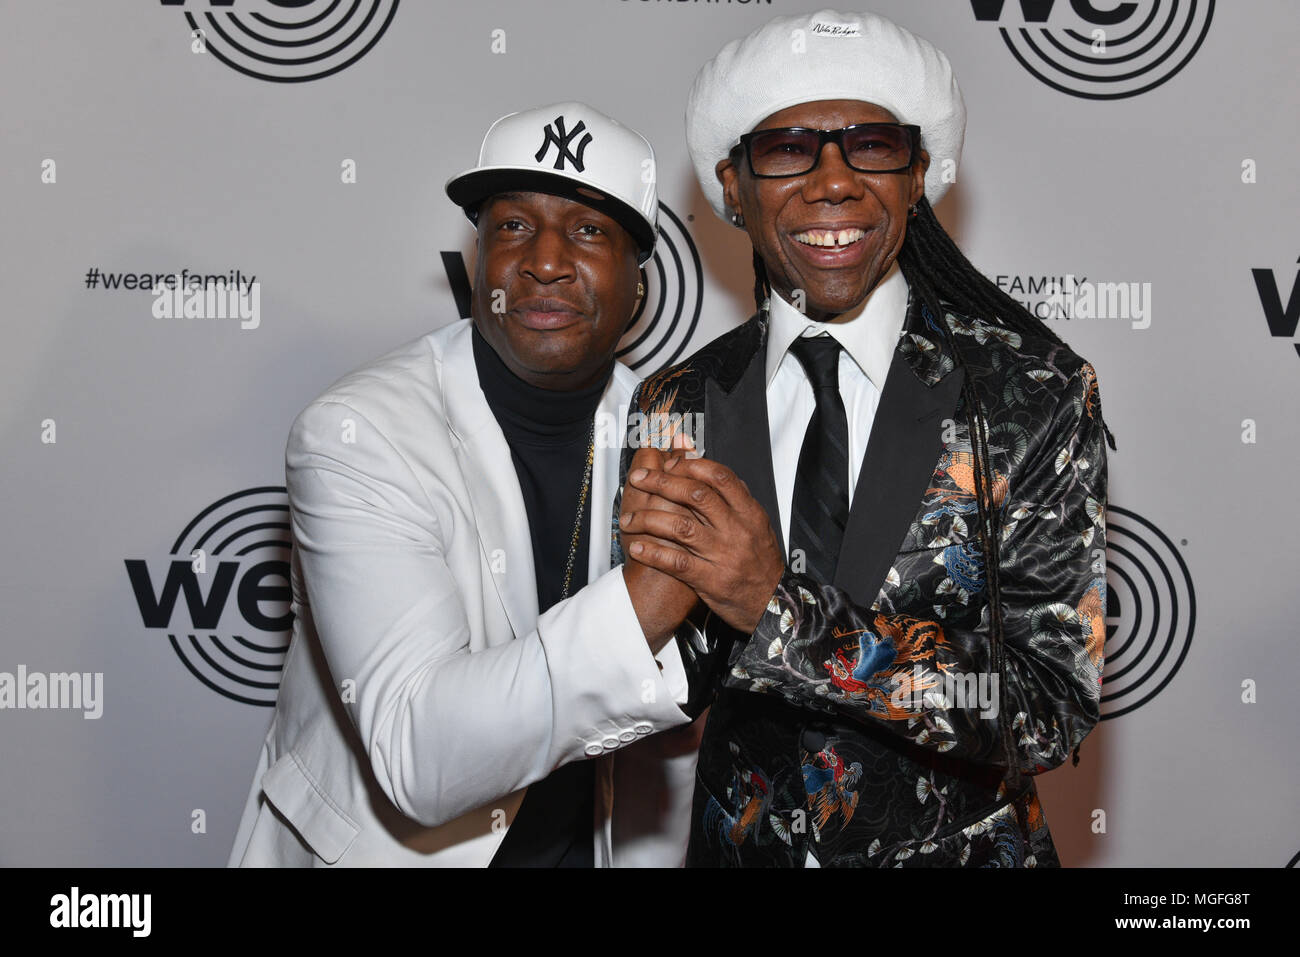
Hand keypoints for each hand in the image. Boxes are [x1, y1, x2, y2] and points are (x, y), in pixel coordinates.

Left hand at [620, 456, 783, 633]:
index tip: (668, 462)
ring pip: (681, 527)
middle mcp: (736, 530)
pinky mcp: (710, 579)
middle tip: (639, 478)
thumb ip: (733, 495)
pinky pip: (677, 562)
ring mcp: (722, 554)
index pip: (719, 476)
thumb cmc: (761, 562)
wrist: (772, 603)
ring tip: (628, 519)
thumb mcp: (756, 523)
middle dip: (661, 483)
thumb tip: (710, 466)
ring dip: (648, 519)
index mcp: (748, 512)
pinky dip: (653, 553)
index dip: (690, 465)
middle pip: (695, 495)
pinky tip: (637, 548)